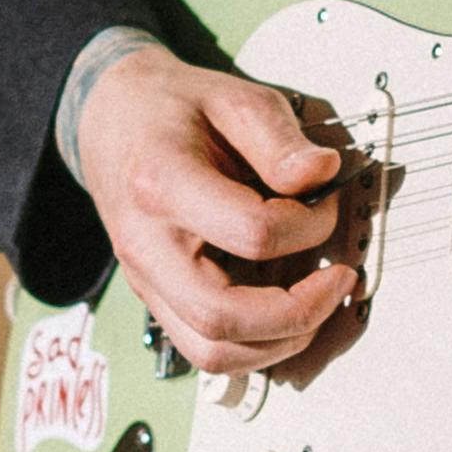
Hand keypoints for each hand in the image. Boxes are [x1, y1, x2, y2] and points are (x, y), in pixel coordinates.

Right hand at [76, 45, 354, 376]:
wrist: (112, 119)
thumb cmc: (173, 108)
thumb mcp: (233, 98)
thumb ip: (280, 140)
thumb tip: (323, 176)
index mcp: (162, 183)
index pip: (252, 233)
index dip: (308, 226)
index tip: (326, 203)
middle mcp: (146, 244)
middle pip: (221, 318)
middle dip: (298, 312)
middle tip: (339, 282)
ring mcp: (146, 278)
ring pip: (211, 352)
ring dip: (278, 343)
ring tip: (317, 305)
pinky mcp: (156, 297)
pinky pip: (204, 349)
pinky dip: (254, 346)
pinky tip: (286, 315)